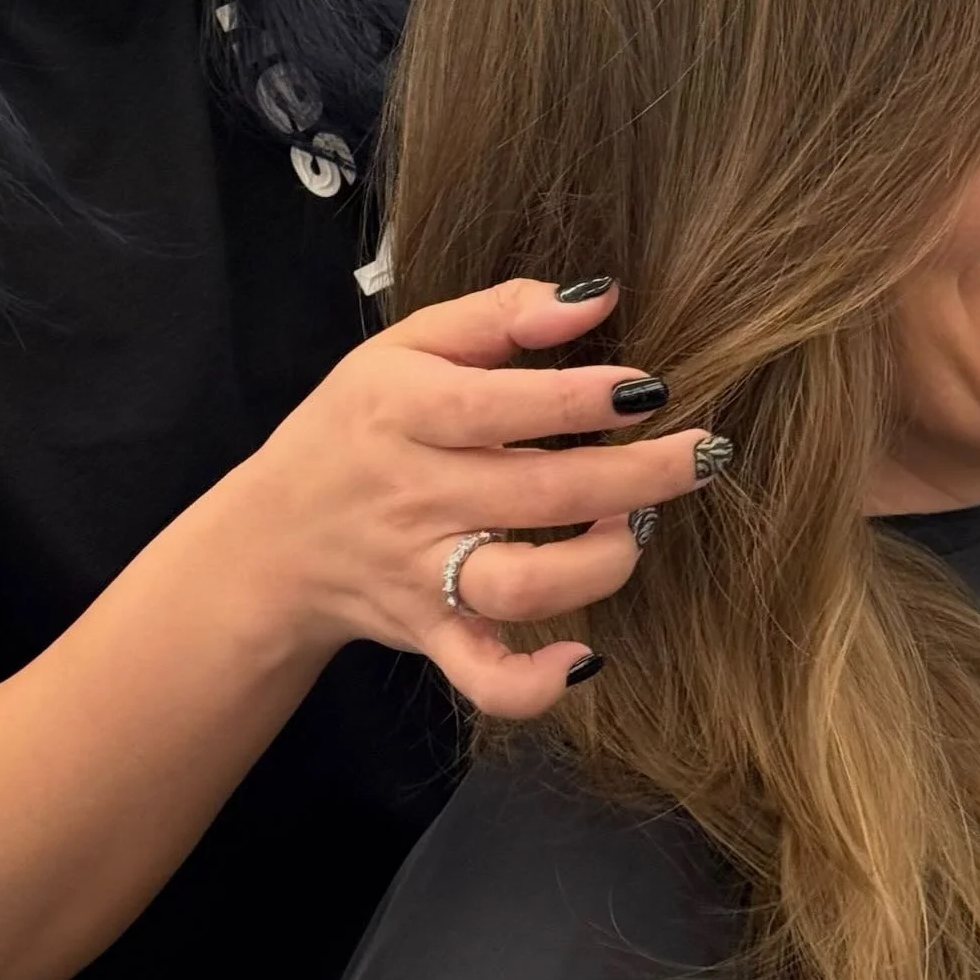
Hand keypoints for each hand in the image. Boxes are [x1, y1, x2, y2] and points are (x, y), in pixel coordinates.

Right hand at [250, 280, 710, 719]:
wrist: (273, 538)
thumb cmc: (356, 421)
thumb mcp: (407, 345)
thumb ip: (501, 314)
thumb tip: (600, 296)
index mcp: (405, 409)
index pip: (501, 405)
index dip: (583, 397)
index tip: (651, 387)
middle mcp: (416, 493)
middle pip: (539, 493)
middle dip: (636, 475)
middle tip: (706, 453)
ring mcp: (423, 573)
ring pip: (522, 585)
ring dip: (600, 563)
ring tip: (639, 527)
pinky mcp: (432, 635)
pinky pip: (483, 676)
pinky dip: (535, 683)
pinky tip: (586, 660)